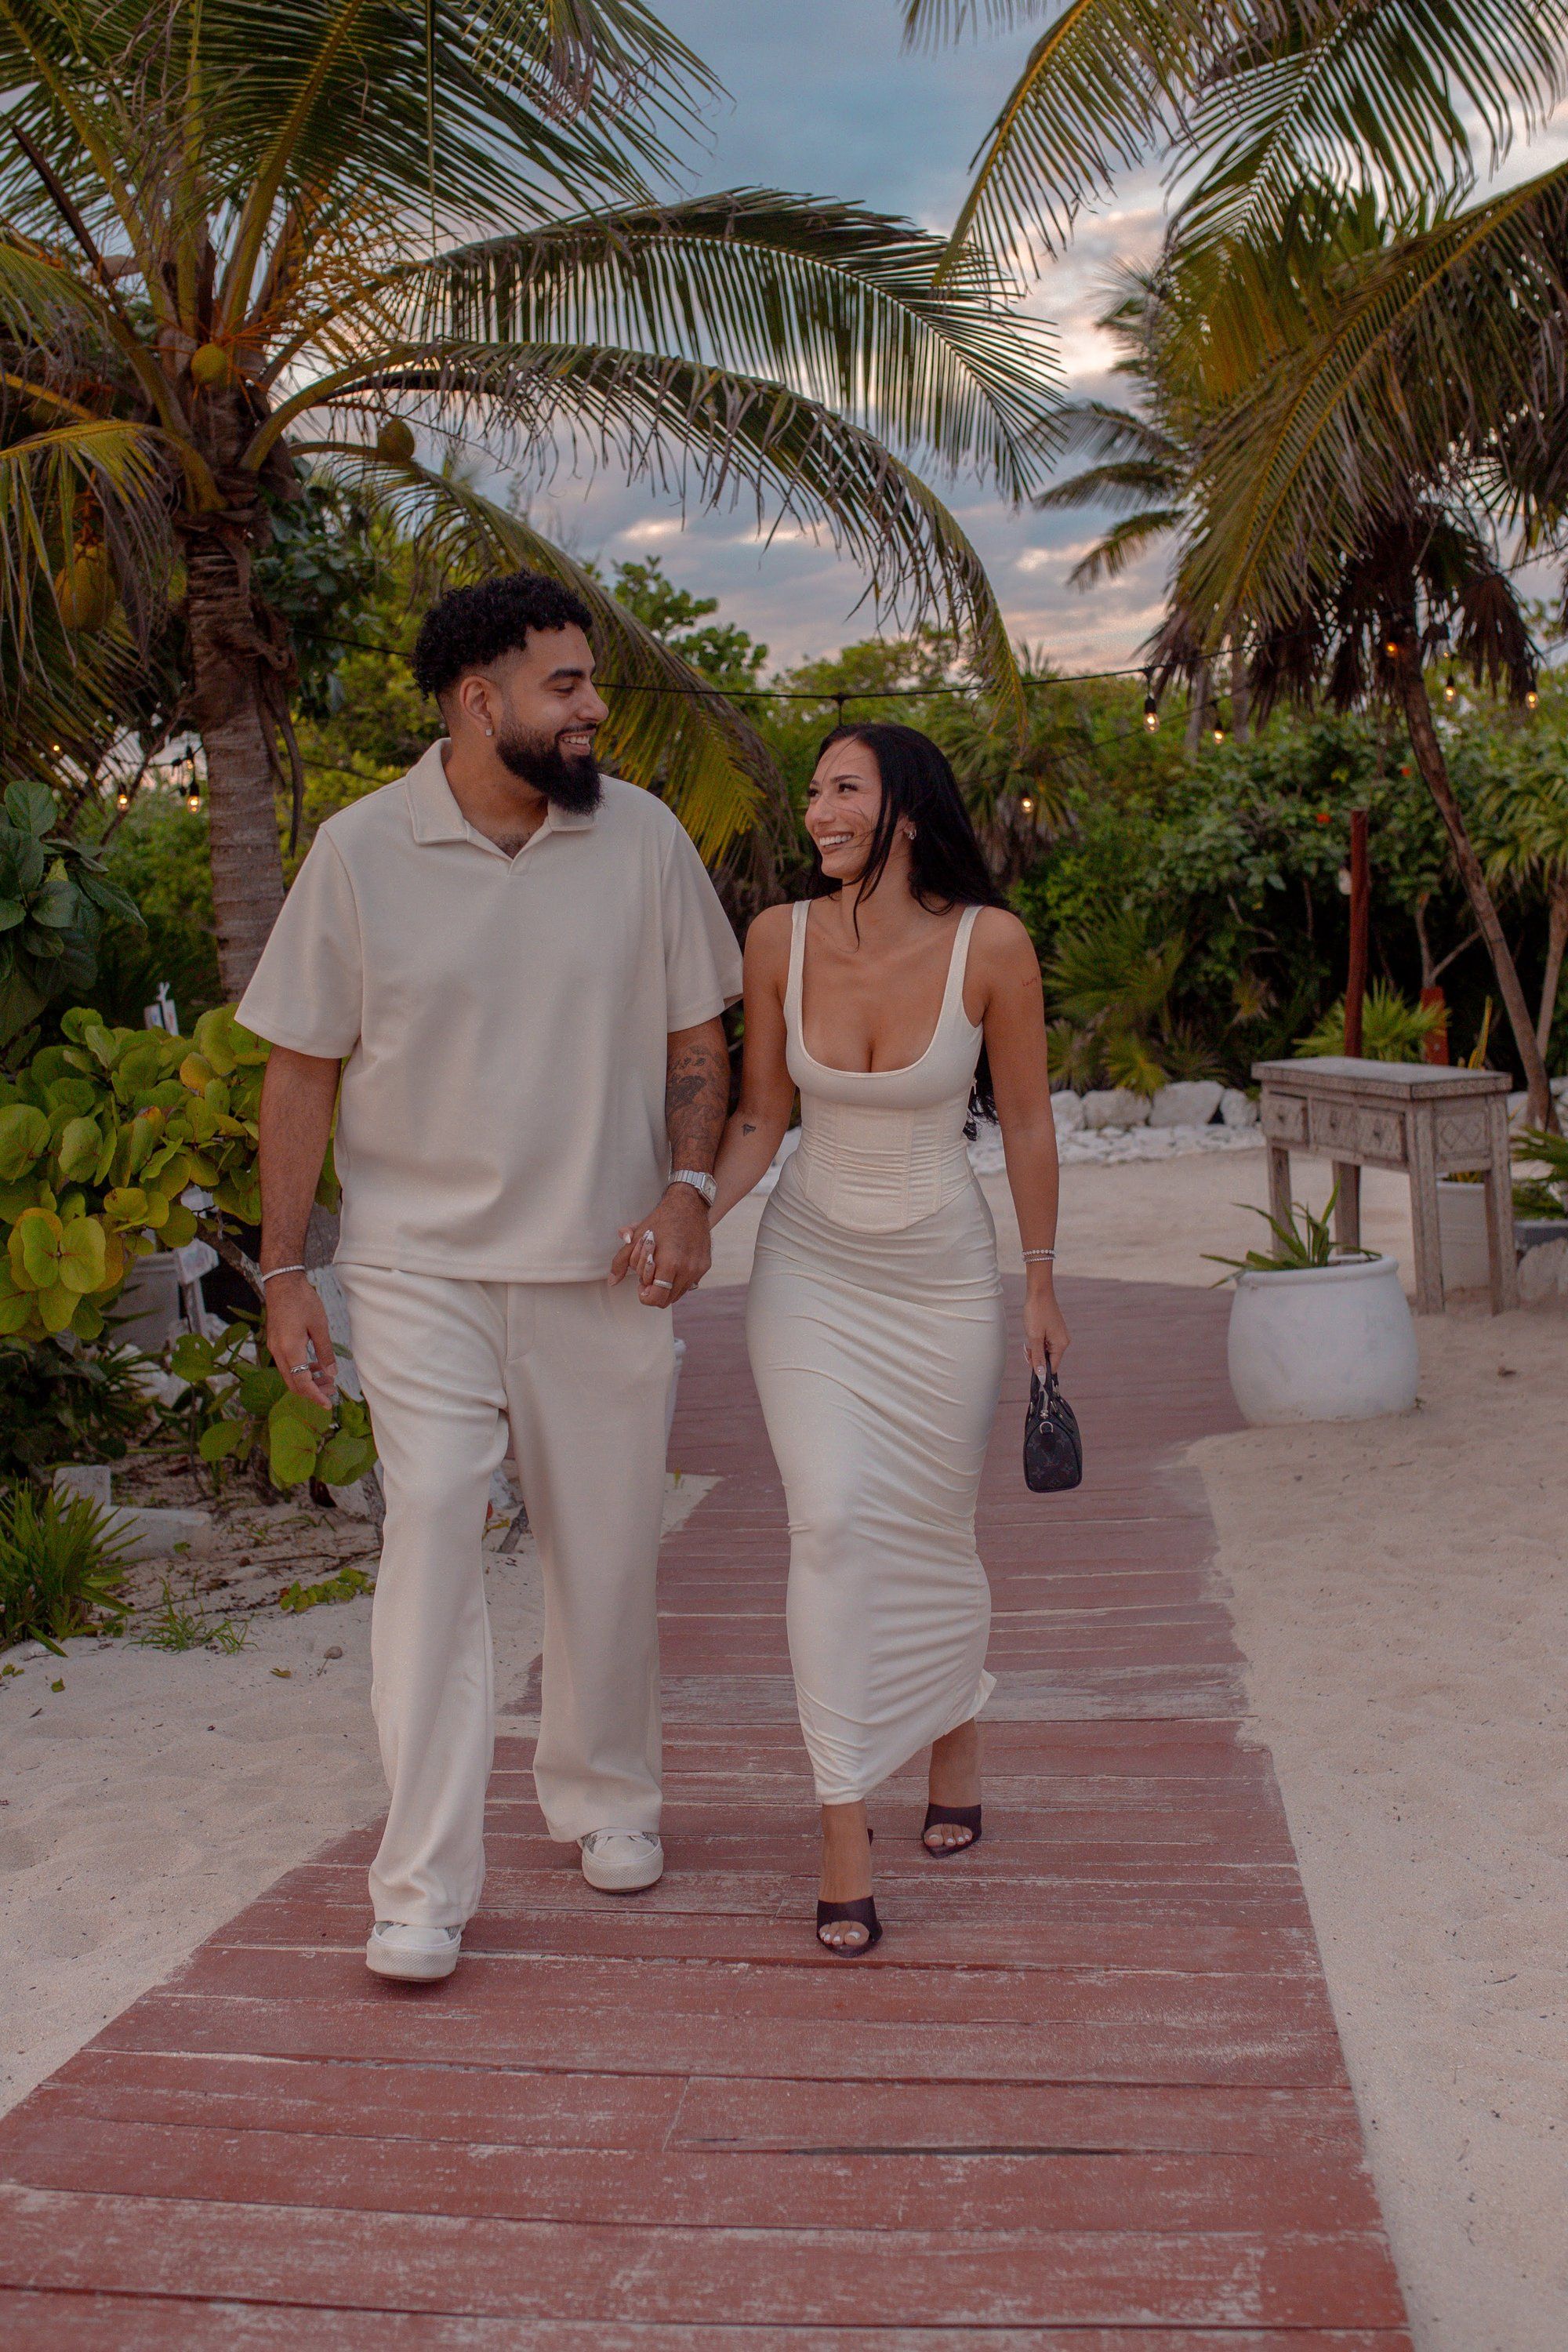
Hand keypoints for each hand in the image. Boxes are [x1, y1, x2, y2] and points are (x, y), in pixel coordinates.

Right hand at [265, 1270, 337, 1404]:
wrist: (282, 1283)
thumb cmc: (302, 1301)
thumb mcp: (320, 1326)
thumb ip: (325, 1352)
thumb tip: (331, 1373)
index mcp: (290, 1350)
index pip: (302, 1383)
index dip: (315, 1396)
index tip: (327, 1404)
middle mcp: (278, 1353)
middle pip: (293, 1384)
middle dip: (312, 1392)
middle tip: (331, 1391)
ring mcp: (274, 1348)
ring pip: (289, 1376)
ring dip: (306, 1381)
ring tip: (326, 1378)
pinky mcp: (275, 1343)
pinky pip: (287, 1365)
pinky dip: (300, 1371)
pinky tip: (315, 1365)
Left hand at [610, 1183, 711, 1306]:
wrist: (688, 1205)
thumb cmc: (660, 1221)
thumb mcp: (636, 1239)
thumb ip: (621, 1262)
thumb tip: (612, 1282)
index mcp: (670, 1264)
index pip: (656, 1298)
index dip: (645, 1295)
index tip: (641, 1285)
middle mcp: (687, 1269)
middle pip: (666, 1300)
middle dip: (654, 1291)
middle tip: (650, 1276)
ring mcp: (698, 1269)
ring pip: (678, 1294)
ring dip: (666, 1287)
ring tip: (661, 1269)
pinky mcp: (705, 1266)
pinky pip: (689, 1284)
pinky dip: (678, 1280)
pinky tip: (673, 1264)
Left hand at [1024, 1274, 1069, 1372]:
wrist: (1039, 1292)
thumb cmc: (1037, 1312)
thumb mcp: (1034, 1337)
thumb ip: (1038, 1356)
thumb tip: (1041, 1374)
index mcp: (1061, 1344)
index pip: (1052, 1366)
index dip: (1041, 1369)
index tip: (1029, 1364)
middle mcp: (1063, 1341)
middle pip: (1049, 1359)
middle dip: (1036, 1357)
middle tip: (1027, 1349)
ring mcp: (1059, 1335)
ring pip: (1046, 1350)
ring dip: (1036, 1349)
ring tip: (1028, 1340)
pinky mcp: (1054, 1330)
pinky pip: (1046, 1342)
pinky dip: (1038, 1342)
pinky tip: (1032, 1334)